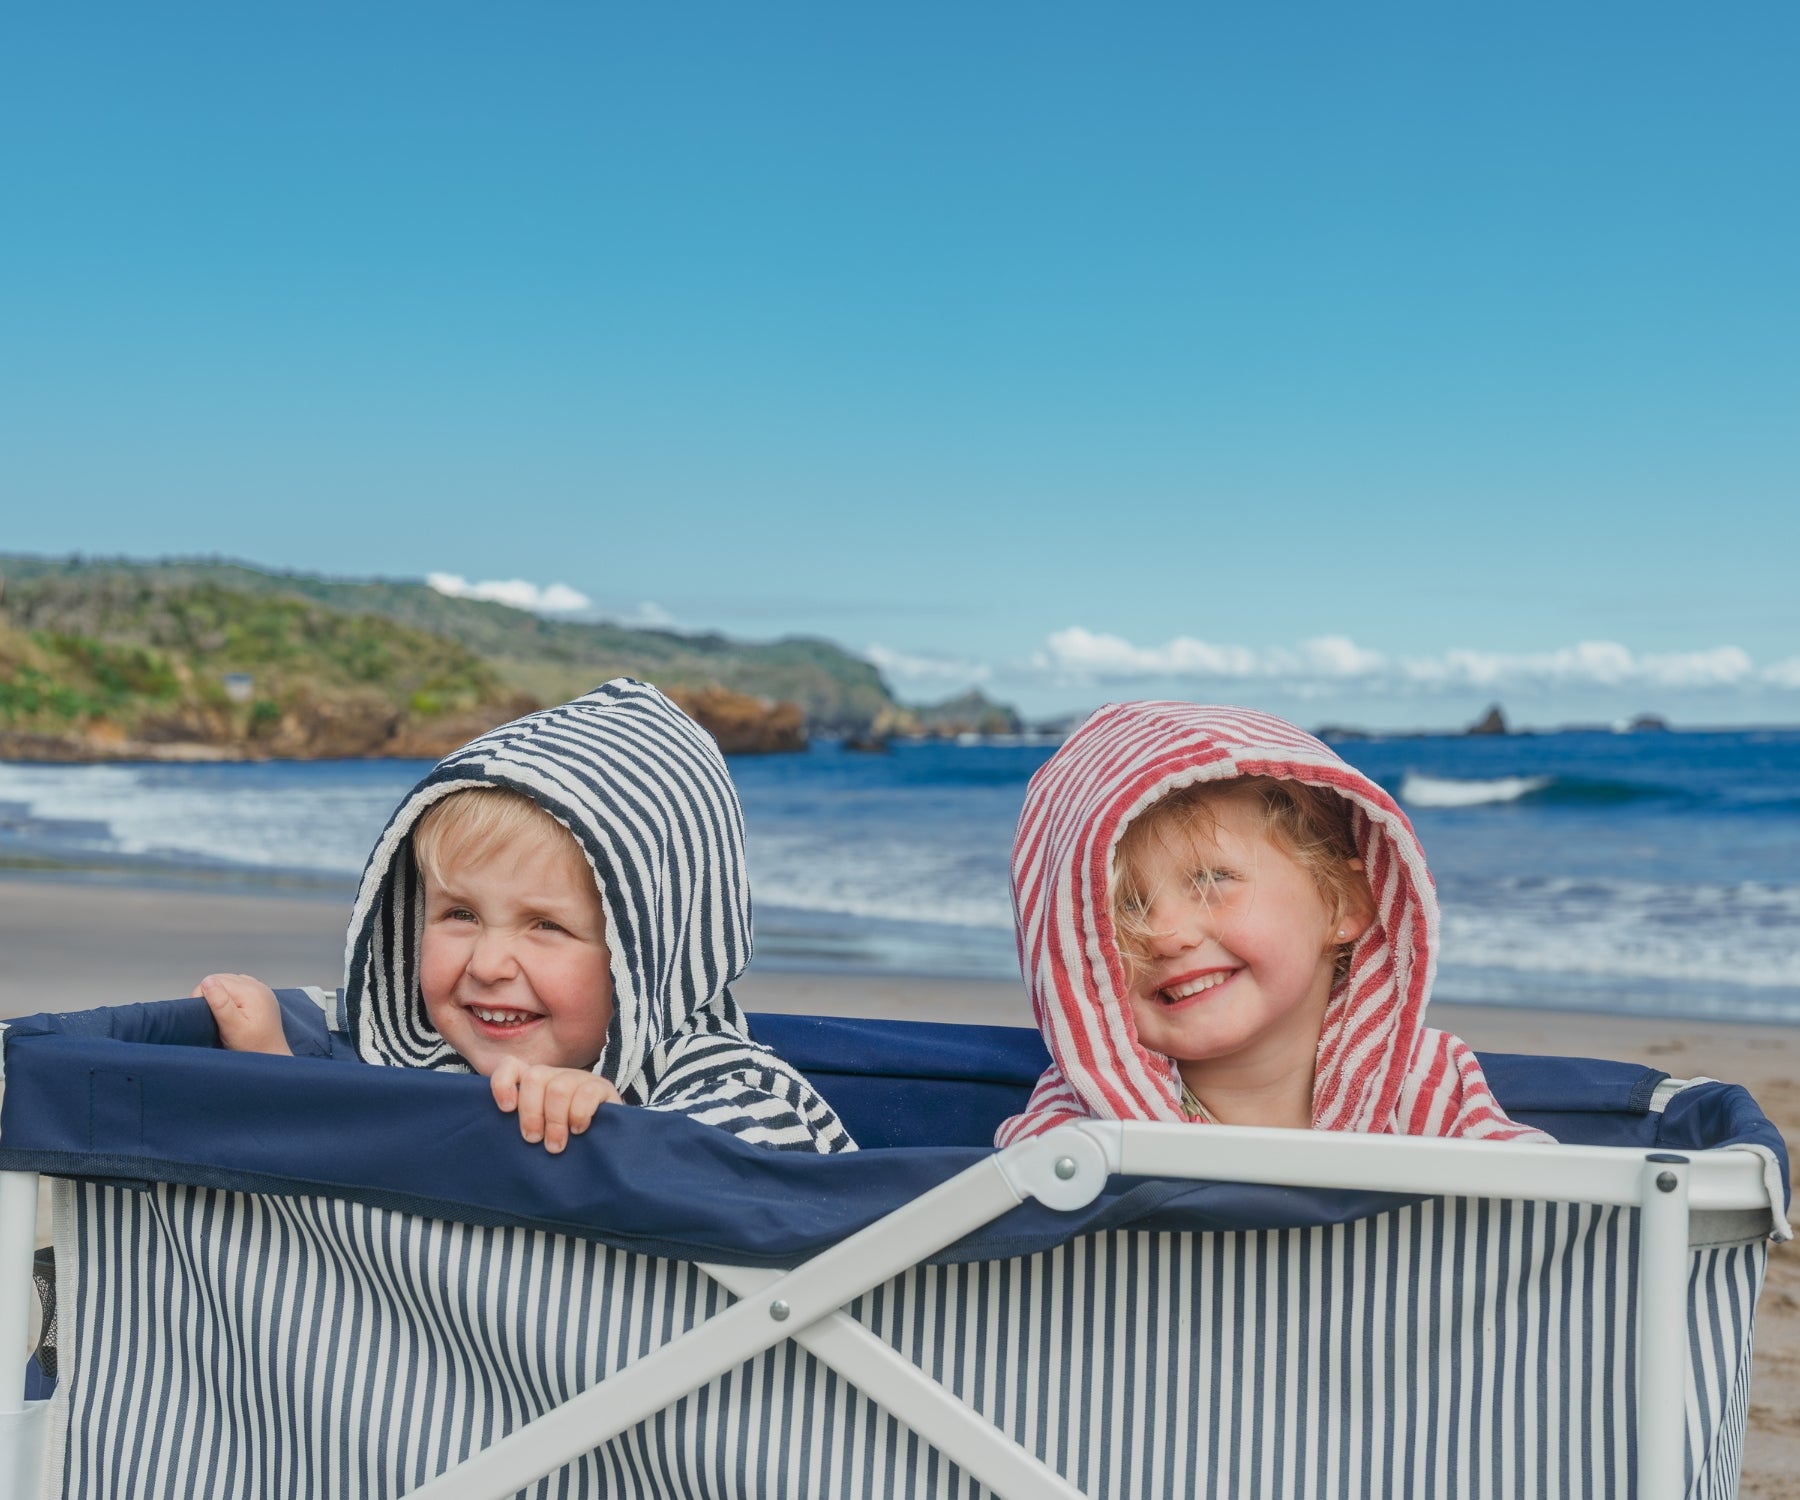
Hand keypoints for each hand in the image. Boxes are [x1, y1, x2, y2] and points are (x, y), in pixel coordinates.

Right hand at [193, 973, 292, 1055]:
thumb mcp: (232, 1027)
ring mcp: (262, 991)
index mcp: (251, 991)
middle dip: (211, 995)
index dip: (202, 996)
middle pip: (222, 979)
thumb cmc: (254, 1047)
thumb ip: (220, 1003)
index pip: (215, 980)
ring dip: (221, 996)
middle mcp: (258, 987)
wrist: (273, 1057)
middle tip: (212, 1018)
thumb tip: (207, 981)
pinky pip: (239, 988)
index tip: (203, 1015)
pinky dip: (231, 997)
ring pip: (229, 982)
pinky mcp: (261, 997)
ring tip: (222, 1016)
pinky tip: (232, 1012)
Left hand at [488, 1060, 621, 1152]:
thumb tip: (498, 1139)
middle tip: (534, 1140)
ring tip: (556, 1146)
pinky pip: (586, 1093)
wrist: (608, 1143)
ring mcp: (579, 1078)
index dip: (503, 1083)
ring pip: (558, 1088)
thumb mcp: (539, 1132)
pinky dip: (578, 1115)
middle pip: (534, 1077)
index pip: (511, 1067)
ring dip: (555, 1120)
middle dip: (531, 1113)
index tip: (506, 1110)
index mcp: (535, 1084)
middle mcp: (555, 1076)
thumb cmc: (565, 1141)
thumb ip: (523, 1128)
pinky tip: (579, 1130)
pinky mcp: (602, 1087)